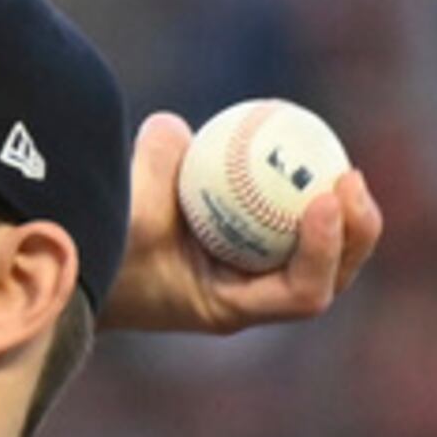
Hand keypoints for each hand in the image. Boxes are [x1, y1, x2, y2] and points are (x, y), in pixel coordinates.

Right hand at [99, 111, 384, 336]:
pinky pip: (291, 223)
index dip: (323, 252)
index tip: (320, 200)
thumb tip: (176, 130)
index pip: (302, 295)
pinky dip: (306, 197)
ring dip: (344, 218)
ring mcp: (255, 274)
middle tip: (349, 180)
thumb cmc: (99, 248)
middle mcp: (252, 297)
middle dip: (354, 235)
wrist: (82, 262)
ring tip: (346, 171)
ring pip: (321, 254)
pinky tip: (309, 153)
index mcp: (231, 306)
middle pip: (330, 278)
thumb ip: (147, 171)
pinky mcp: (250, 246)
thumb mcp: (119, 215)